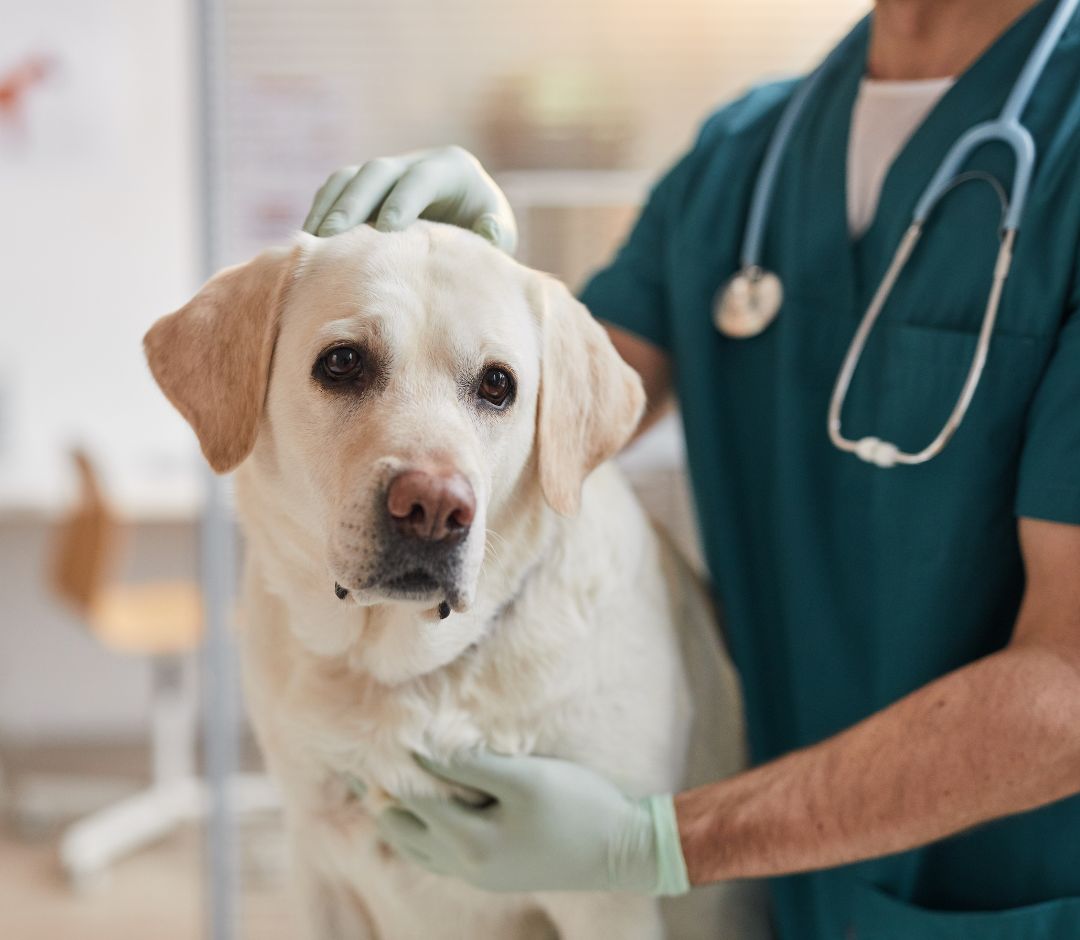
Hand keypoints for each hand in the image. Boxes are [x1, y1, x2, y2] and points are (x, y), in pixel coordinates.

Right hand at [302, 146, 517, 252]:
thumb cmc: (487, 232)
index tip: (384, 230)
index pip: (421, 179)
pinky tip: (310, 241)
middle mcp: (416, 161)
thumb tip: (486, 229)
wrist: (472, 222)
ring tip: (312, 240)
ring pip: (350, 177)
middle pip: (377, 172)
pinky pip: (338, 190)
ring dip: (329, 206)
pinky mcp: (369, 185)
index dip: (401, 201)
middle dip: (353, 202)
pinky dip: (322, 210)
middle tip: (332, 236)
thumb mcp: (501, 234)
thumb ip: (495, 234)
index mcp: (452, 168)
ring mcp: (389, 171)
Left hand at [375, 751, 689, 894]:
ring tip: (377, 786)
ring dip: (397, 816)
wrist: (623, 851)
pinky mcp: (493, 873)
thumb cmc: (578, 807)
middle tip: (356, 764)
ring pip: (417, 846)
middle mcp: (465, 865)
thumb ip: (470, 766)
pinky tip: (425, 809)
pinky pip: (439, 853)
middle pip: (403, 830)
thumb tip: (421, 749)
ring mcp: (478, 874)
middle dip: (379, 796)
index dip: (387, 767)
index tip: (365, 740)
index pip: (410, 800)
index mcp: (469, 843)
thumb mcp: (525, 779)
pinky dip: (421, 829)